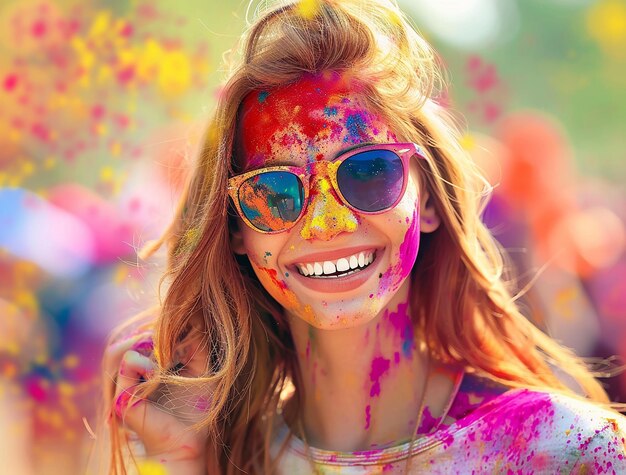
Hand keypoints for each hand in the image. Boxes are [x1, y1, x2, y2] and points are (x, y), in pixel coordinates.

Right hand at [103, 330, 210, 465]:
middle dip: (151, 330)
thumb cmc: (195, 407)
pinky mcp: (121, 397)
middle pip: (125, 335)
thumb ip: (196, 342)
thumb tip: (193, 315)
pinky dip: (145, 361)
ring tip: (167, 353)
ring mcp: (120, 386)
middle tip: (175, 342)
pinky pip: (126, 363)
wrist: (189, 442)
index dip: (155, 323)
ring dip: (146, 342)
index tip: (181, 329)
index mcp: (141, 365)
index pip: (136, 331)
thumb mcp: (200, 366)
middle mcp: (126, 374)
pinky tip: (158, 372)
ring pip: (118, 347)